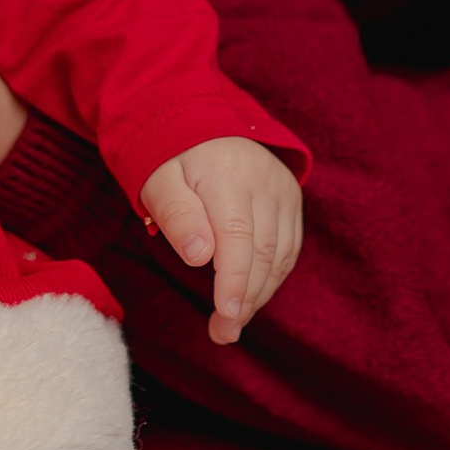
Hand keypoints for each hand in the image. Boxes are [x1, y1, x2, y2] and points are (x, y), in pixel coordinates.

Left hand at [139, 138, 303, 345]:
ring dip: (259, 294)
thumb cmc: (171, 154)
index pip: (237, 238)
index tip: (226, 316)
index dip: (234, 282)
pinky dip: (272, 276)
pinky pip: (288, 247)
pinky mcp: (291, 199)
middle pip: (263, 252)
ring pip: (280, 255)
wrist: (201, 117)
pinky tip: (252, 295)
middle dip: (245, 299)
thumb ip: (177, 215)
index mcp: (228, 175)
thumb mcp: (158, 179)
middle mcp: (264, 181)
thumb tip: (200, 257)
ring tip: (232, 322)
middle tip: (223, 333)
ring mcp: (283, 190)